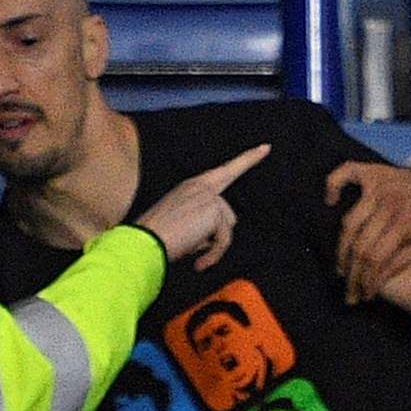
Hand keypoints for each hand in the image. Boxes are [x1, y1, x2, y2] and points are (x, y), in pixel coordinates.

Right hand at [139, 142, 271, 269]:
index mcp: (191, 186)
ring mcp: (209, 197)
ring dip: (213, 246)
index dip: (248, 159)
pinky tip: (199, 262)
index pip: (225, 170)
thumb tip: (212, 238)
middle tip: (193, 247)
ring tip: (191, 252)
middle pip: (228, 215)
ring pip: (227, 229)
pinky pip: (224, 240)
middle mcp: (201, 186)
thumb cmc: (155, 238)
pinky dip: (214, 255)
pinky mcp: (214, 211)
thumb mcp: (178, 222)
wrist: (144, 243)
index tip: (266, 148)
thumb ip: (199, 221)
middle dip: (216, 236)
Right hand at [326, 158, 410, 302]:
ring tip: (342, 265)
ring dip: (342, 247)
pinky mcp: (377, 172)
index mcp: (406, 222)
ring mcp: (381, 185)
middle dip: (352, 272)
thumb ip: (399, 264)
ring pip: (349, 221)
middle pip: (359, 244)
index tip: (364, 294)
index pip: (375, 258)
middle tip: (350, 288)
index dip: (367, 280)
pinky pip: (347, 172)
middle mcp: (390, 203)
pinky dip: (334, 184)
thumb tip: (373, 284)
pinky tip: (330, 201)